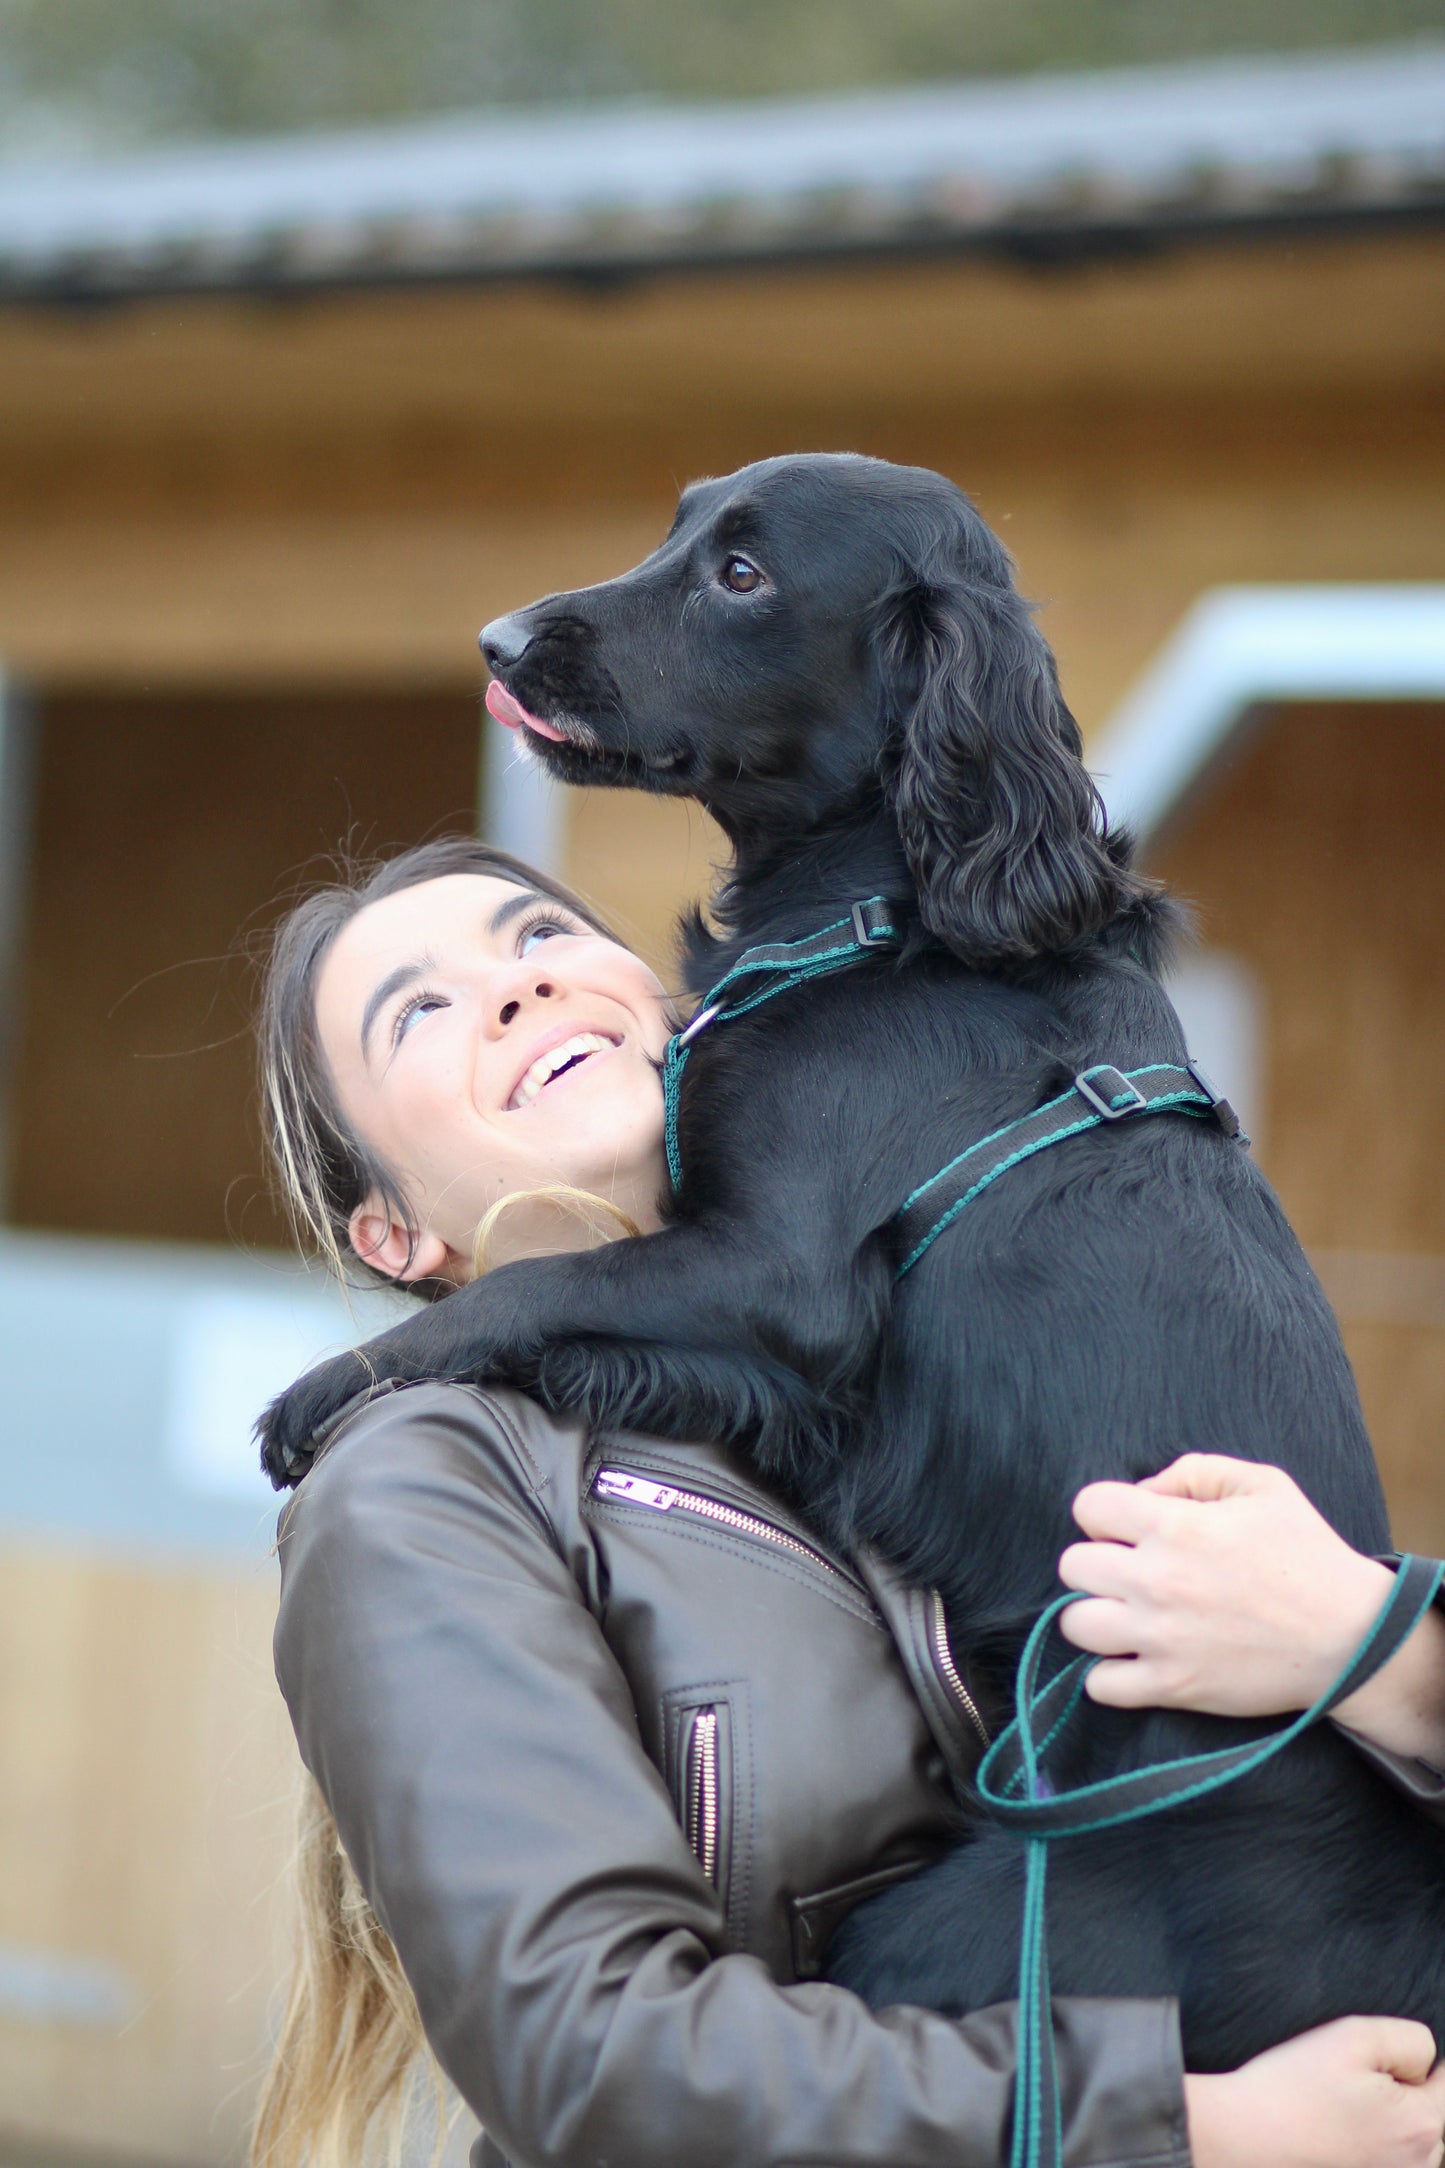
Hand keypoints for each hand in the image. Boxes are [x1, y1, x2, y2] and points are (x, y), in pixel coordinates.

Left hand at [1057, 1455, 1444, 1762]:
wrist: (1352, 1637)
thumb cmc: (1307, 1555)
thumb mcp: (1262, 1485)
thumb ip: (1193, 1472)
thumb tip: (1142, 1492)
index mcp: (1176, 1526)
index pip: (1089, 1506)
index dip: (1105, 1513)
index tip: (1130, 1528)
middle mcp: (1158, 1580)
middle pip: (1072, 1565)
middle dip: (1097, 1563)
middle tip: (1131, 1573)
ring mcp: (1161, 1637)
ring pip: (1074, 1623)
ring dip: (1094, 1616)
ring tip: (1126, 1615)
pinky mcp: (1173, 1685)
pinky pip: (1100, 1684)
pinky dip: (1109, 1674)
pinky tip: (1133, 1659)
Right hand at [1185, 2016, 1444, 2167]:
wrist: (1241, 2138)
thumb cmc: (1292, 2088)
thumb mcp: (1353, 2036)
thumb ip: (1410, 2041)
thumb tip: (1427, 2064)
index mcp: (1422, 2125)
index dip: (1413, 2063)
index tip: (1375, 2065)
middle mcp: (1419, 2166)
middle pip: (1433, 2115)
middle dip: (1405, 2094)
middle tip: (1350, 2087)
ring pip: (1413, 2143)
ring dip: (1389, 2124)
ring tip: (1340, 2114)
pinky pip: (1388, 2160)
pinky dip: (1371, 2147)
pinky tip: (1335, 2136)